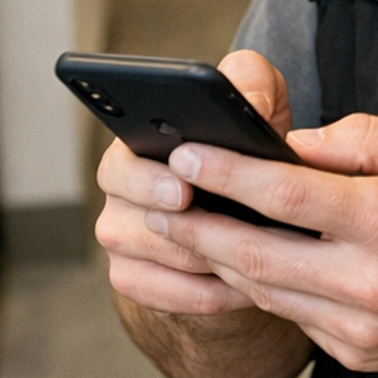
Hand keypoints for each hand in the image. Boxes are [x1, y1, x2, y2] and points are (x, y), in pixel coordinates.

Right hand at [94, 49, 293, 316]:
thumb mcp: (257, 104)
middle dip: (172, 227)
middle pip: (124, 221)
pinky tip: (242, 287)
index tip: (182, 189)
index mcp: (136, 149)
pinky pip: (163, 294)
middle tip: (208, 229)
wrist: (248, 211)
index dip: (148, 180)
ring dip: (200, 259)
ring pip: (150, 259)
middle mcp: (119, 195)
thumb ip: (251, 83)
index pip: (121, 164)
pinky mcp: (135, 279)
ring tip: (247, 256)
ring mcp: (123, 240)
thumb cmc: (246, 147)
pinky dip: (204, 293)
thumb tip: (248, 103)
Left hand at [144, 111, 377, 373]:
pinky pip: (292, 316)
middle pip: (253, 254)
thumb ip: (358, 140)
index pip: (284, 194)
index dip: (226, 173)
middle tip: (156, 201)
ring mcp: (358, 326)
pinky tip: (241, 262)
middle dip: (195, 226)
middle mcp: (367, 280)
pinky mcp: (355, 353)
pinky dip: (261, 287)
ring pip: (263, 291)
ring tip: (183, 228)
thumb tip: (291, 143)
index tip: (187, 153)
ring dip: (217, 260)